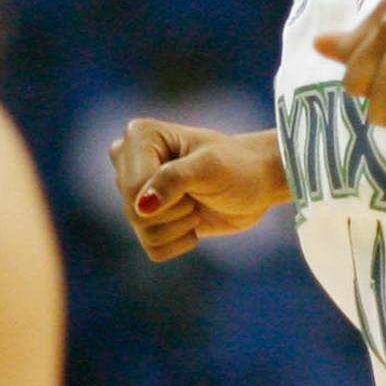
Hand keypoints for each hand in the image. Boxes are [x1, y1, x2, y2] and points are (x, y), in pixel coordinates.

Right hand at [108, 120, 288, 261]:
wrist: (256, 184)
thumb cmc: (238, 166)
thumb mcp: (210, 166)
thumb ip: (174, 179)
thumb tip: (142, 207)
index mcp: (139, 136)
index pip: (133, 188)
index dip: (168, 198)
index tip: (195, 183)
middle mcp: (128, 161)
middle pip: (134, 213)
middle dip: (175, 212)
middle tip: (197, 193)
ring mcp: (135, 192)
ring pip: (144, 234)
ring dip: (180, 226)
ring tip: (196, 204)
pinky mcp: (147, 219)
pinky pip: (153, 249)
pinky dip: (180, 242)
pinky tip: (193, 219)